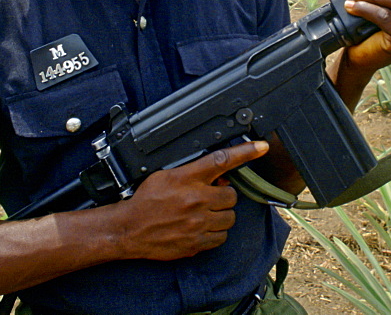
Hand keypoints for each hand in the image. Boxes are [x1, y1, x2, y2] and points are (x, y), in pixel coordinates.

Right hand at [115, 140, 268, 260]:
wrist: (129, 229)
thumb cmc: (146, 201)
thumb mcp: (166, 175)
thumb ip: (193, 173)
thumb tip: (218, 177)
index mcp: (187, 178)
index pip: (221, 160)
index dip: (245, 152)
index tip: (261, 147)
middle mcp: (195, 200)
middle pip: (231, 196)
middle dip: (224, 197)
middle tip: (210, 198)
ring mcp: (197, 223)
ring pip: (229, 218)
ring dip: (220, 215)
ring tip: (204, 214)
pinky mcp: (197, 243)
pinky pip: (221, 238)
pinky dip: (215, 233)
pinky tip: (201, 228)